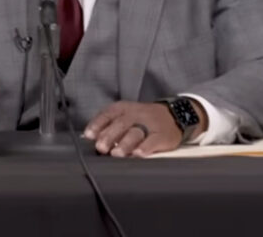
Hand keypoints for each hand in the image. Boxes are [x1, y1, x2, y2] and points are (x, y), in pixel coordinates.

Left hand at [83, 100, 206, 157]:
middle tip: (101, 147)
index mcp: (124, 108)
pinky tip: (138, 154)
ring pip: (136, 132)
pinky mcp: (162, 135)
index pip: (108, 114)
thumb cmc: (143, 119)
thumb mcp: (126, 115)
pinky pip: (153, 141)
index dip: (98, 124)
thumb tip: (90, 139)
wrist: (173, 115)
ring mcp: (150, 124)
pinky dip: (145, 148)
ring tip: (117, 154)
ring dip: (125, 143)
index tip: (89, 135)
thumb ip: (110, 125)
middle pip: (121, 124)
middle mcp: (136, 114)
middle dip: (109, 136)